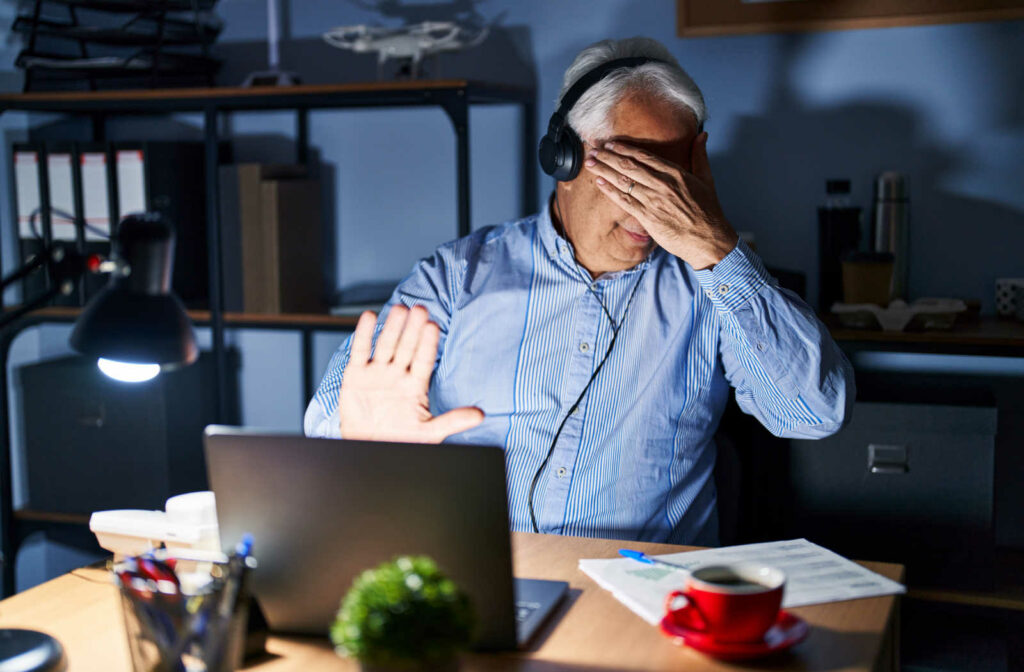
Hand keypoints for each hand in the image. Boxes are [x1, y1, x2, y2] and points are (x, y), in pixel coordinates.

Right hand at [338, 305, 483, 442]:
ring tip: (400, 309)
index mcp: (415, 385)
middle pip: (407, 347)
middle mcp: (397, 374)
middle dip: (413, 329)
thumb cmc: (399, 440)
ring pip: (386, 345)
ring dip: (392, 327)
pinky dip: (364, 334)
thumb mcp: (428, 433)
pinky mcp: (355, 374)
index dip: (428, 343)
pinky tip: (370, 317)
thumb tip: (480, 415)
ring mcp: (377, 372)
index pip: (424, 359)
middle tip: (420, 309)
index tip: (433, 325)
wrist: (367, 449)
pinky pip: (360, 351)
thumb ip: (453, 421)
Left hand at [583, 132, 737, 269]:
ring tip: (590, 163)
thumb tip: (702, 134)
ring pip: (624, 181)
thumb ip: (700, 155)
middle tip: (594, 149)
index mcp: (676, 173)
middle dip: (609, 157)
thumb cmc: (708, 211)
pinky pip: (625, 201)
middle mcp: (663, 184)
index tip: (611, 143)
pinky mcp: (648, 217)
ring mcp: (654, 201)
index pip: (645, 156)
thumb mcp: (707, 179)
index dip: (625, 149)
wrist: (708, 239)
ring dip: (604, 170)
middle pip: (629, 166)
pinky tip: (600, 183)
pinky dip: (610, 191)